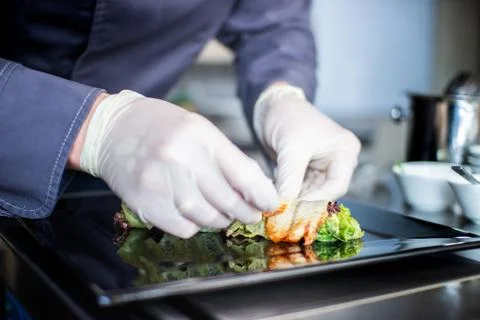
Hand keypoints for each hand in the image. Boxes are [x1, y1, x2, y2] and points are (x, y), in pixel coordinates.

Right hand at [74, 90, 278, 237]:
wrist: (112, 129)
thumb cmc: (160, 127)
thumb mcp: (198, 129)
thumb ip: (225, 157)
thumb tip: (254, 188)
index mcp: (200, 135)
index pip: (243, 173)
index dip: (262, 194)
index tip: (271, 203)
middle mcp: (181, 157)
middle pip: (227, 200)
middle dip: (245, 212)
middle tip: (250, 214)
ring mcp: (160, 181)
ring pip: (205, 217)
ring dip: (220, 220)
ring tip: (223, 215)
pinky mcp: (144, 201)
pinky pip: (181, 226)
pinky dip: (194, 226)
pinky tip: (195, 216)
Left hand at [254, 84, 360, 200]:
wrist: (272, 106)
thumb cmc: (287, 116)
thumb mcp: (291, 149)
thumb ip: (290, 178)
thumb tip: (284, 204)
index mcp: (345, 151)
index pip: (337, 185)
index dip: (316, 200)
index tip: (295, 208)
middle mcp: (338, 160)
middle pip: (325, 192)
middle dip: (304, 202)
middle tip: (284, 212)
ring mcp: (323, 166)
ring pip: (311, 193)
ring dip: (295, 199)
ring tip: (278, 204)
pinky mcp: (307, 170)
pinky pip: (301, 188)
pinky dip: (289, 193)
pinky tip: (277, 196)